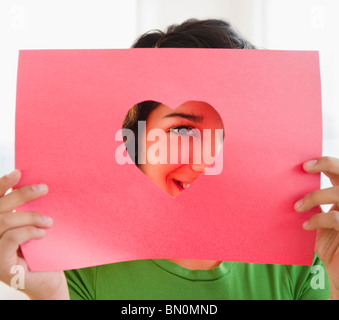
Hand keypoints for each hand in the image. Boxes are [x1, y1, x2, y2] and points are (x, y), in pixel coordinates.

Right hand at [0, 169, 68, 298]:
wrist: (48, 278)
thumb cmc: (42, 250)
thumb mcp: (34, 227)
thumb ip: (28, 212)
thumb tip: (38, 186)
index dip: (2, 185)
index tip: (18, 172)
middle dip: (21, 195)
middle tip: (44, 188)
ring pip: (3, 221)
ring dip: (30, 216)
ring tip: (49, 221)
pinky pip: (9, 238)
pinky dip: (28, 231)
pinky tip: (42, 233)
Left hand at [294, 156, 338, 298]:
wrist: (338, 273)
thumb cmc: (327, 245)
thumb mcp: (318, 222)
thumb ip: (310, 207)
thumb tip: (284, 190)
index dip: (326, 163)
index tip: (304, 164)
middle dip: (328, 165)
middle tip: (305, 168)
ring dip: (315, 197)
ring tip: (297, 207)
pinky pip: (336, 219)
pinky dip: (318, 219)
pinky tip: (306, 226)